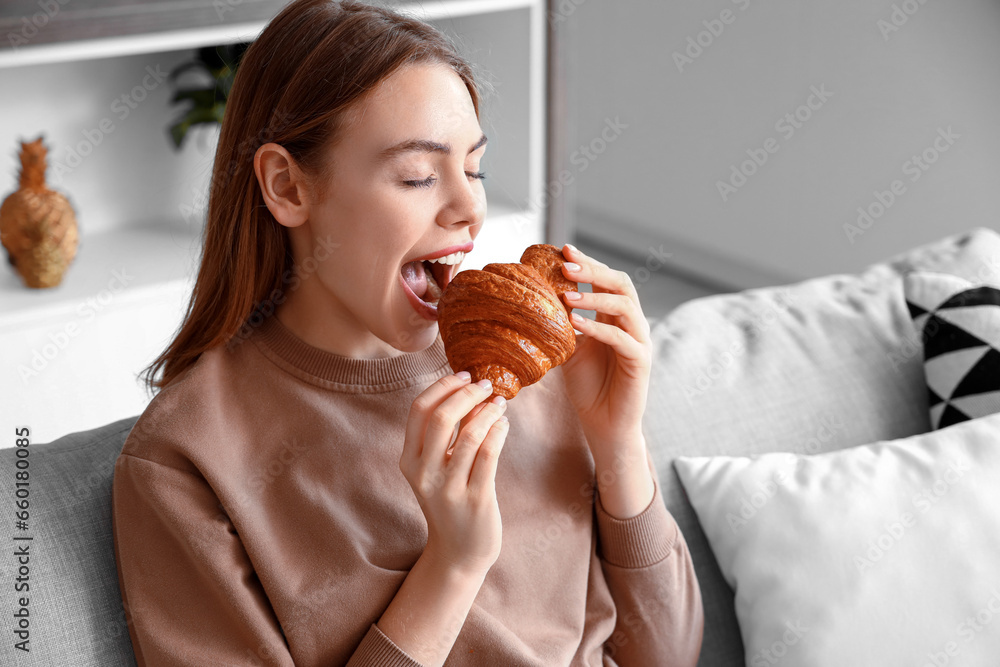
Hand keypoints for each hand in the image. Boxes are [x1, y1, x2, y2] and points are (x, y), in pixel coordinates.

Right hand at [400, 372, 509, 576]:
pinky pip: (488, 455)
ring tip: (499, 403)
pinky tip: (504, 425)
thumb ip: (445, 434)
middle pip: (441, 418)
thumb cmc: (450, 500)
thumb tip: (468, 389)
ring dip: (488, 412)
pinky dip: (498, 432)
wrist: (459, 552)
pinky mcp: (475, 500)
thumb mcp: (436, 468)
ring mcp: (449, 489)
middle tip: (485, 384)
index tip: (464, 375)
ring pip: (469, 435)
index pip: (419, 410)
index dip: (442, 386)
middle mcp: (424, 475)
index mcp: (408, 461)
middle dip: (466, 394)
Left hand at [557, 244, 652, 459]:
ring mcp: (640, 342)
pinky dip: (599, 328)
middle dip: (593, 271)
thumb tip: (533, 299)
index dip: (588, 263)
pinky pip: (623, 339)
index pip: (607, 280)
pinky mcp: (640, 362)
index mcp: (616, 317)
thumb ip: (562, 323)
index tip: (563, 250)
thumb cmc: (588, 386)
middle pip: (621, 284)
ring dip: (595, 297)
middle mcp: (632, 324)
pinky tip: (575, 323)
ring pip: (625, 306)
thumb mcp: (569, 348)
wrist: (604, 423)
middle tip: (565, 265)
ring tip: (567, 295)